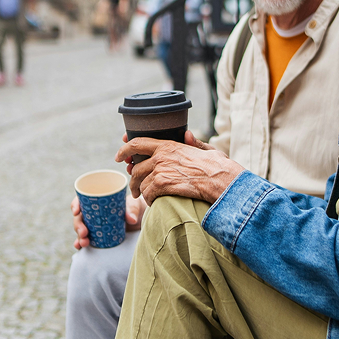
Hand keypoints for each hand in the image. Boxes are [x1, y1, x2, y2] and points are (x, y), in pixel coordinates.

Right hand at [71, 193, 146, 249]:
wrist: (142, 221)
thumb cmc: (136, 208)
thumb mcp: (135, 205)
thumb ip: (132, 210)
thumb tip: (131, 219)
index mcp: (98, 201)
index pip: (82, 200)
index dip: (75, 205)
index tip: (76, 211)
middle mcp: (93, 213)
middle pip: (79, 217)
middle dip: (78, 225)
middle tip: (84, 232)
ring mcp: (94, 225)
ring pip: (81, 230)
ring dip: (79, 236)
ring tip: (84, 242)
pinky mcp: (98, 236)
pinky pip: (87, 239)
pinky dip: (81, 243)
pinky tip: (79, 247)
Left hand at [115, 131, 244, 204]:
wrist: (221, 180)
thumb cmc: (217, 167)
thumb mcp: (207, 150)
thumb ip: (194, 143)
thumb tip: (187, 134)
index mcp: (168, 145)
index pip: (137, 143)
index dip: (124, 149)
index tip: (118, 157)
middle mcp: (160, 156)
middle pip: (135, 168)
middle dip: (132, 181)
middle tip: (134, 189)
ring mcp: (160, 170)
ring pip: (141, 183)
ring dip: (142, 193)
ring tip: (145, 198)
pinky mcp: (162, 184)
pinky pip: (147, 194)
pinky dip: (150, 200)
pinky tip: (156, 203)